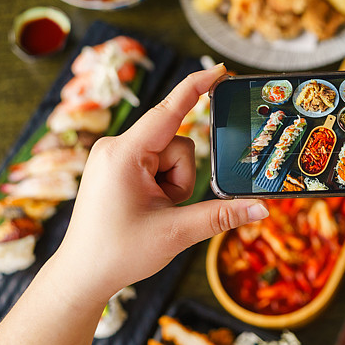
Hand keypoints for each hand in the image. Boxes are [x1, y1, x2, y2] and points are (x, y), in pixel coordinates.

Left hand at [51, 64, 268, 304]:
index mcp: (124, 154)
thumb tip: (262, 208)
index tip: (218, 70)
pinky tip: (146, 209)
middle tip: (164, 209)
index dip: (196, 87)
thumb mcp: (176, 233)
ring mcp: (114, 155)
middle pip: (177, 145)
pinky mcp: (117, 165)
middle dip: (182, 179)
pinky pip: (156, 163)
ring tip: (152, 212)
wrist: (82, 274)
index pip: (169, 111)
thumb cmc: (119, 252)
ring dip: (173, 185)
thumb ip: (221, 215)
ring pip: (170, 156)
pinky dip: (162, 185)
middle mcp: (116, 147)